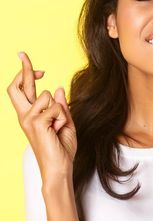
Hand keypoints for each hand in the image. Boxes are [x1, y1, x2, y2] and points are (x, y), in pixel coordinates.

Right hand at [7, 52, 76, 181]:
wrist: (59, 166)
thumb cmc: (61, 148)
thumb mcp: (65, 123)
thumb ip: (60, 106)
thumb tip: (58, 89)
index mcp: (30, 115)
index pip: (22, 89)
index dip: (25, 73)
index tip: (28, 60)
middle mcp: (24, 115)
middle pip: (18, 86)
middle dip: (23, 69)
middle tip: (22, 54)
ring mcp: (28, 119)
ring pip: (48, 96)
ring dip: (60, 110)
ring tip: (59, 127)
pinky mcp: (36, 123)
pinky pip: (56, 108)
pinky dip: (63, 118)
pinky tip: (58, 130)